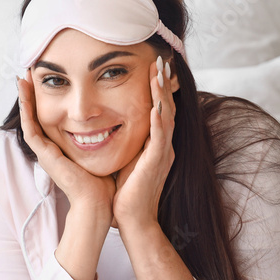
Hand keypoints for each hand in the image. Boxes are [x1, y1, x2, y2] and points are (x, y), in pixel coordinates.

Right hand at [16, 70, 115, 212]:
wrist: (97, 203)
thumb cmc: (102, 182)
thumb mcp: (101, 151)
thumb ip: (101, 136)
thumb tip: (114, 119)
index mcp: (60, 147)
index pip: (49, 117)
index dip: (46, 98)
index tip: (47, 78)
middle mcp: (49, 148)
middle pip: (35, 116)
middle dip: (31, 93)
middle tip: (29, 72)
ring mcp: (44, 152)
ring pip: (28, 119)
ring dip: (23, 98)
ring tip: (22, 77)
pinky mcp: (44, 155)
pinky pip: (30, 129)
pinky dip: (26, 110)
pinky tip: (24, 94)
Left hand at [112, 56, 175, 227]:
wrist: (133, 219)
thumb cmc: (127, 192)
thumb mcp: (128, 159)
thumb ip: (127, 142)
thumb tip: (112, 126)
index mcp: (156, 144)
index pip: (160, 109)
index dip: (158, 88)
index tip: (154, 67)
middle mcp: (164, 145)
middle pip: (168, 107)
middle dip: (163, 83)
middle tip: (161, 60)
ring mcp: (162, 153)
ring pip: (166, 117)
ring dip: (162, 94)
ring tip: (159, 72)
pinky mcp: (156, 163)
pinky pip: (160, 137)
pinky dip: (159, 121)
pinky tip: (156, 106)